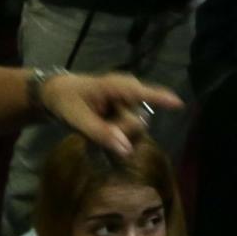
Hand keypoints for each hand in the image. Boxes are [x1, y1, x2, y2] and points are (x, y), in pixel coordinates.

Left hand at [39, 71, 183, 156]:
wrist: (56, 93)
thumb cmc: (65, 100)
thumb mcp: (76, 118)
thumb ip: (100, 133)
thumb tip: (126, 149)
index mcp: (116, 86)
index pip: (143, 93)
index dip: (162, 99)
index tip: (180, 104)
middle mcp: (128, 91)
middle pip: (137, 122)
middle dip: (120, 132)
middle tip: (94, 130)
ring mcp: (128, 101)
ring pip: (134, 128)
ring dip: (117, 135)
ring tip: (95, 130)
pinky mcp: (126, 110)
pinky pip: (130, 129)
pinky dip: (117, 134)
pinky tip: (101, 131)